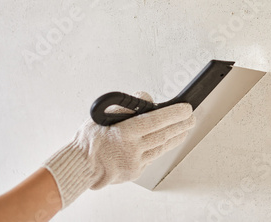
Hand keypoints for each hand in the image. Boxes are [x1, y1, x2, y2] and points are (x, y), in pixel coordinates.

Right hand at [43, 92, 195, 207]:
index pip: (155, 121)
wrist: (79, 166)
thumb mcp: (102, 115)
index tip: (186, 108)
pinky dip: (162, 147)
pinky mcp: (135, 171)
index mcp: (123, 133)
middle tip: (192, 116)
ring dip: (176, 136)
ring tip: (186, 127)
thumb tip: (147, 100)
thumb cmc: (89, 140)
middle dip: (181, 124)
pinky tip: (168, 140)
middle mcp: (131, 149)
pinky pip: (153, 156)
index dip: (174, 114)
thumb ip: (126, 106)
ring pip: (161, 146)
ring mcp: (135, 162)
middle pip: (163, 134)